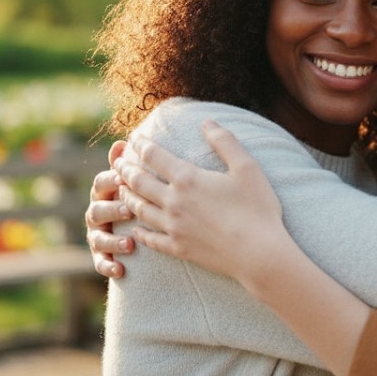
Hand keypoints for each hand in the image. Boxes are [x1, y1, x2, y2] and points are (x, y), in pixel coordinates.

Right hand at [85, 140, 134, 278]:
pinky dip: (107, 266)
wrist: (140, 223)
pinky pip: (99, 262)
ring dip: (112, 241)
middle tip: (128, 210)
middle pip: (97, 209)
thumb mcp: (135, 178)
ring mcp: (96, 233)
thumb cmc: (140, 192)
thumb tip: (121, 142)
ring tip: (130, 245)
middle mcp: (96, 211)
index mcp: (105, 190)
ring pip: (97, 237)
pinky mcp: (100, 254)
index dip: (109, 179)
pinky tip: (120, 270)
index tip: (122, 177)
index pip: (101, 182)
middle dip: (112, 209)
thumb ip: (127, 163)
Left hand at [117, 120, 286, 284]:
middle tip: (118, 162)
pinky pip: (150, 239)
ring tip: (120, 188)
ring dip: (126, 195)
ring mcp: (173, 227)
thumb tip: (207, 122)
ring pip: (139, 209)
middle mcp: (173, 202)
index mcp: (188, 178)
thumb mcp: (247, 167)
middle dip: (125, 169)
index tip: (135, 138)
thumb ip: (225, 142)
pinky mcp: (178, 248)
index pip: (154, 156)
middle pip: (139, 182)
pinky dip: (139, 232)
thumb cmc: (257, 208)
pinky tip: (134, 228)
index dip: (141, 145)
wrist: (259, 254)